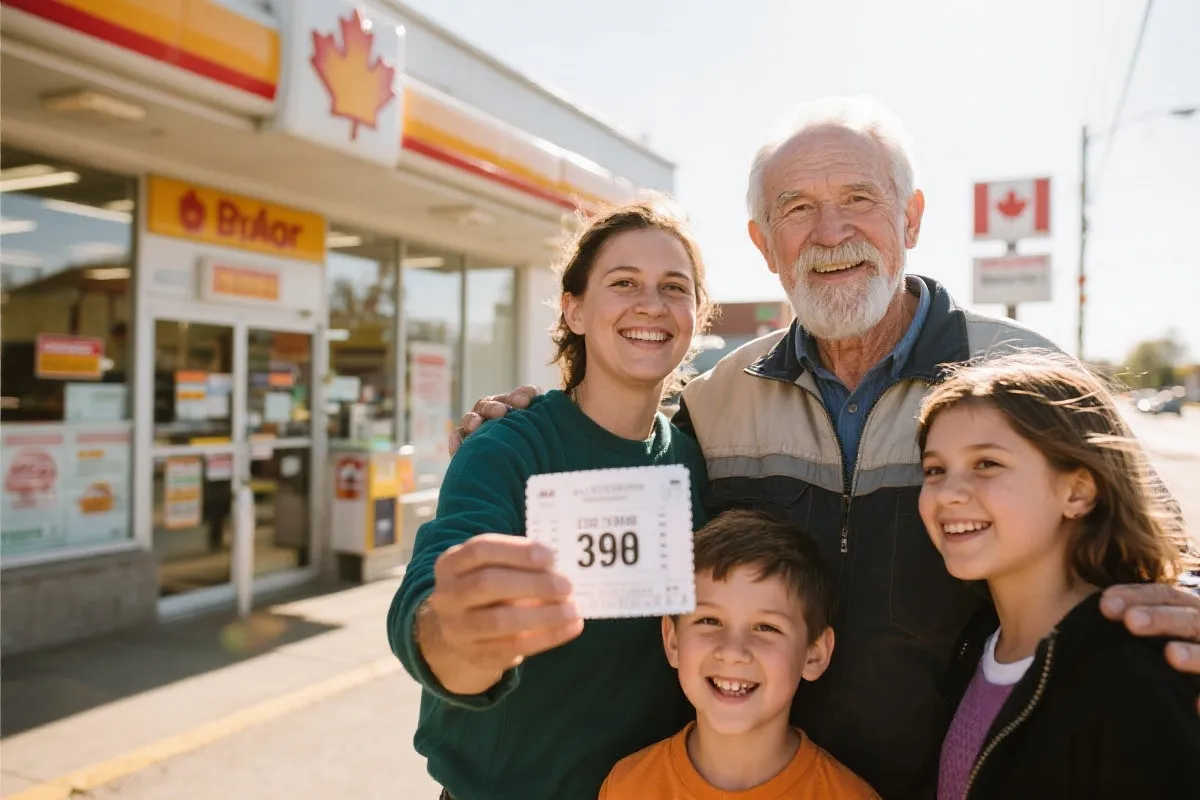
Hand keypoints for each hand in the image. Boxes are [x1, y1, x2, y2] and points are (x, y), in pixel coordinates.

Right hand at [419, 533, 582, 694]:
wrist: (458, 638)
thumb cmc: (486, 593)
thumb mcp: (489, 569)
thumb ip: (517, 563)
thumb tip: (559, 568)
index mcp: (451, 564)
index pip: (480, 550)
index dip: (517, 551)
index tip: (551, 556)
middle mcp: (448, 595)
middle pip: (487, 584)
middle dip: (532, 583)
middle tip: (567, 585)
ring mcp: (458, 629)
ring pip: (499, 621)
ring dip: (543, 615)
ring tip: (573, 609)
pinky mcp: (476, 656)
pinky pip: (513, 647)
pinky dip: (547, 637)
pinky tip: (571, 627)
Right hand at [448, 386, 540, 455]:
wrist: (522, 474)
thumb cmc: (538, 448)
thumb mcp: (545, 431)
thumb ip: (542, 414)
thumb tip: (537, 404)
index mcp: (516, 407)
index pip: (519, 396)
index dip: (521, 395)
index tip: (525, 403)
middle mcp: (495, 413)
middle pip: (489, 404)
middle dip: (493, 407)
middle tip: (501, 413)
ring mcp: (478, 427)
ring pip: (471, 418)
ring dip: (472, 420)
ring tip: (475, 427)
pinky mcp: (466, 444)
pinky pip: (458, 438)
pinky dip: (456, 441)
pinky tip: (457, 448)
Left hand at [1101, 583, 1199, 712]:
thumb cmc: (1177, 660)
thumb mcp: (1161, 635)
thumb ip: (1137, 624)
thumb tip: (1097, 615)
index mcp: (1191, 611)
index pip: (1166, 595)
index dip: (1137, 596)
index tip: (1104, 605)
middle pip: (1190, 619)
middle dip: (1162, 619)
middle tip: (1131, 622)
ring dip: (1194, 655)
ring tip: (1171, 655)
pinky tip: (1196, 706)